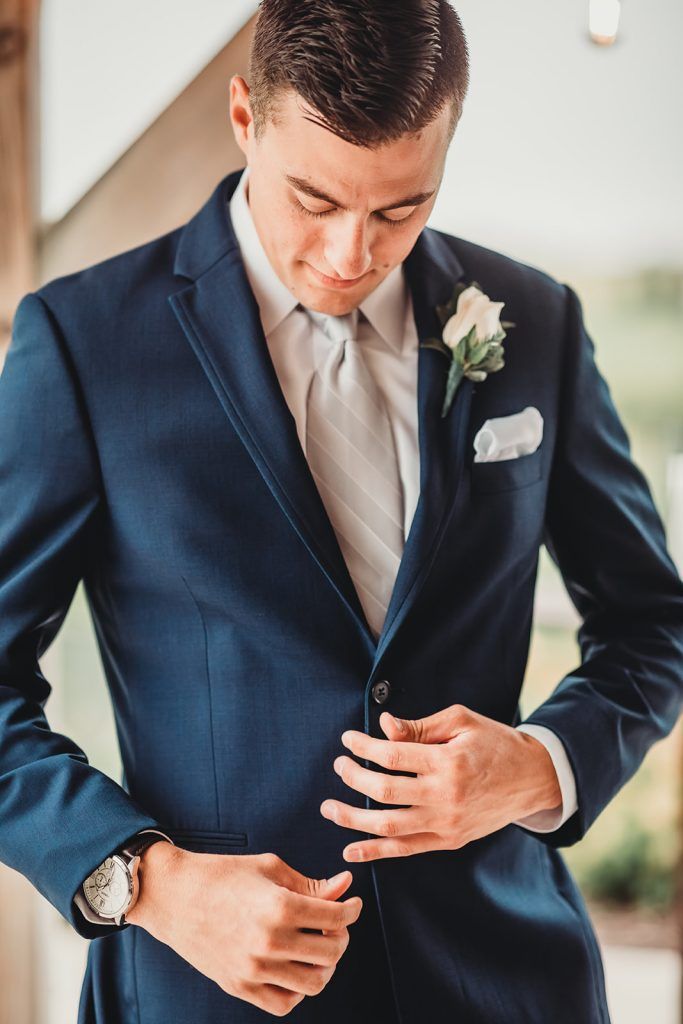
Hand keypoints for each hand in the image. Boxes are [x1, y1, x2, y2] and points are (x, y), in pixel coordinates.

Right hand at [125, 841, 362, 1016]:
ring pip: (314, 983)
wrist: (174, 895)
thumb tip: (345, 887)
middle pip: (331, 952)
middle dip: (341, 936)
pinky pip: (284, 1003)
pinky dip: (298, 990)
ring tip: (318, 948)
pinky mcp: (239, 986)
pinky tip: (295, 967)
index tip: (352, 904)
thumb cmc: (223, 874)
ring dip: (325, 966)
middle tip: (335, 925)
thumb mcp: (270, 868)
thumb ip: (310, 884)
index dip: (352, 909)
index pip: (336, 917)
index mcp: (280, 906)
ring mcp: (254, 969)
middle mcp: (269, 942)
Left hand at [320, 704, 561, 861]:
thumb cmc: (495, 742)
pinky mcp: (449, 841)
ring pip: (388, 825)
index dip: (364, 747)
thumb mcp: (461, 721)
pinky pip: (406, 849)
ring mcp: (447, 824)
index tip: (348, 740)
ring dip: (353, 818)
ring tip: (329, 808)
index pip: (393, 756)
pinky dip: (376, 852)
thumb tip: (384, 726)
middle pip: (384, 790)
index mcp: (449, 762)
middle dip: (353, 777)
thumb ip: (420, 726)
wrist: (532, 779)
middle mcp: (445, 797)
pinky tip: (351, 850)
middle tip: (338, 765)